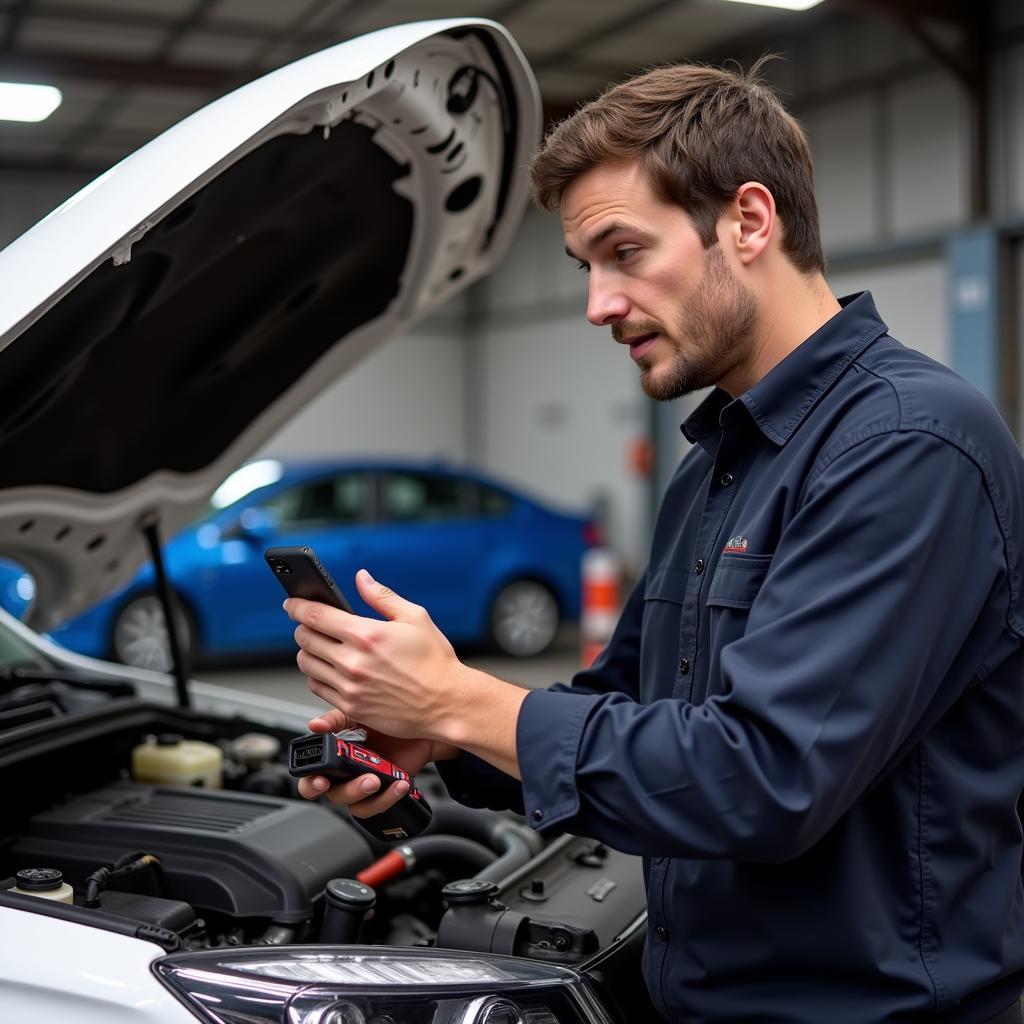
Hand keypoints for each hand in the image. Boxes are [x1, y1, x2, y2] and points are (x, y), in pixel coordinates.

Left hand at [285, 569, 466, 740]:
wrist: (447, 703)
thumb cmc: (435, 662)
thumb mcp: (414, 617)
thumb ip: (382, 596)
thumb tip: (362, 578)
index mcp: (367, 634)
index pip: (315, 615)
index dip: (297, 606)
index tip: (292, 604)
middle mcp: (353, 661)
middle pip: (305, 639)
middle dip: (303, 627)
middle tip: (310, 624)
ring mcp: (350, 687)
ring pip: (306, 664)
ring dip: (307, 652)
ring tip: (319, 646)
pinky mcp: (351, 708)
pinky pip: (317, 688)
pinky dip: (317, 676)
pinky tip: (330, 669)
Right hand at [295, 707, 457, 817]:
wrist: (420, 726)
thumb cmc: (387, 717)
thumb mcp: (359, 713)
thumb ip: (335, 719)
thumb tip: (314, 725)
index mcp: (334, 756)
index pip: (311, 775)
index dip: (310, 782)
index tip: (321, 780)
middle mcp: (347, 775)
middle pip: (333, 795)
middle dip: (345, 791)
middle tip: (362, 781)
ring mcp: (366, 786)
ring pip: (357, 805)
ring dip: (367, 795)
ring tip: (379, 779)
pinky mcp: (384, 793)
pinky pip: (379, 805)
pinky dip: (388, 797)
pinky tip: (399, 783)